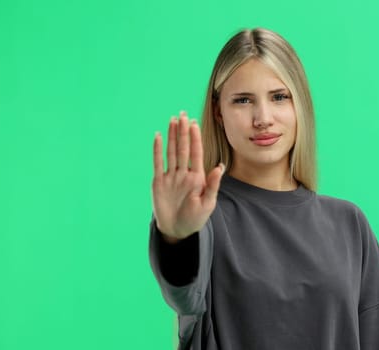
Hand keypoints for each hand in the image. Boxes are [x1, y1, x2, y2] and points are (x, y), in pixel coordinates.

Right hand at [152, 111, 224, 242]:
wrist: (177, 230)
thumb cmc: (195, 219)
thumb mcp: (207, 204)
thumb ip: (212, 185)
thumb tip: (220, 167)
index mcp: (197, 177)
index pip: (195, 153)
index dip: (195, 138)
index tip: (194, 123)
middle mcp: (183, 173)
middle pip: (183, 148)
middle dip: (183, 131)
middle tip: (183, 114)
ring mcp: (171, 176)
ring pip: (171, 152)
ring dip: (172, 136)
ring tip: (173, 120)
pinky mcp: (159, 182)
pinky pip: (158, 162)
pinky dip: (158, 149)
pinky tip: (159, 136)